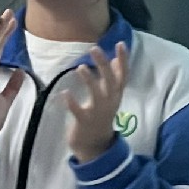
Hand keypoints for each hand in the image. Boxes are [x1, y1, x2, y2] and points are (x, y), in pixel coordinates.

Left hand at [61, 42, 132, 162]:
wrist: (96, 145)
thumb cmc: (102, 116)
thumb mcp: (111, 97)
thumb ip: (113, 79)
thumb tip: (116, 59)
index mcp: (116, 95)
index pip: (123, 74)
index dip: (123, 59)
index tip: (120, 43)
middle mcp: (109, 102)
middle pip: (110, 81)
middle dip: (103, 65)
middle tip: (94, 49)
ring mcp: (98, 112)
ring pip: (96, 95)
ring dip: (89, 81)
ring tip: (80, 67)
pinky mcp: (84, 122)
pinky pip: (78, 111)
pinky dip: (72, 103)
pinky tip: (64, 93)